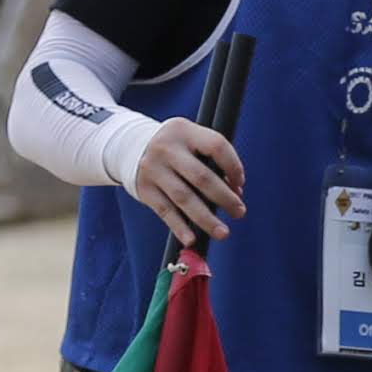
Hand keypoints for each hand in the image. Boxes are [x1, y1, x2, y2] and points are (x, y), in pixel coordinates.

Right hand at [131, 117, 241, 243]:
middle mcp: (167, 149)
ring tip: (223, 233)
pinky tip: (192, 239)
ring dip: (206, 219)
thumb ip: (211, 160)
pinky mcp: (145, 189)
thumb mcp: (191, 141)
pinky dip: (179, 227)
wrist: (132, 146)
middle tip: (239, 213)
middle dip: (225, 198)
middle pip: (202, 177)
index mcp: (185, 131)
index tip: (240, 185)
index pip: (216, 146)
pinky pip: (165, 211)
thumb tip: (234, 192)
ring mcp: (154, 169)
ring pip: (184, 198)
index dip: (234, 167)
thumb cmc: (176, 148)